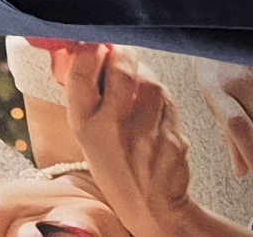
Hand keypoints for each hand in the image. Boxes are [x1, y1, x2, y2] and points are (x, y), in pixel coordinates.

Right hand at [49, 45, 205, 236]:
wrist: (152, 209)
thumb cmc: (116, 167)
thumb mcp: (88, 138)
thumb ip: (88, 98)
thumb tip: (88, 48)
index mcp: (85, 128)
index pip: (80, 75)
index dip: (88, 50)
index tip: (93, 42)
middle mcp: (113, 130)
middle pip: (121, 70)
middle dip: (125, 54)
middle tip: (123, 53)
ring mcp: (145, 135)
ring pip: (151, 83)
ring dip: (148, 79)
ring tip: (141, 95)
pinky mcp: (172, 137)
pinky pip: (170, 102)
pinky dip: (164, 100)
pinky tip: (156, 115)